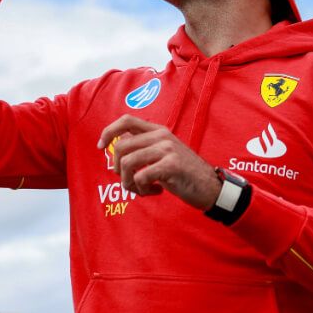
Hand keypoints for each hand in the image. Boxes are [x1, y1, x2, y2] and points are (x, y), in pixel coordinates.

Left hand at [97, 115, 220, 210]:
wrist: (210, 187)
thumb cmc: (183, 174)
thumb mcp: (162, 155)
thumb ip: (142, 150)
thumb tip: (113, 155)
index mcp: (158, 131)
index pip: (126, 120)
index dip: (108, 132)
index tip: (101, 148)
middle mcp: (161, 136)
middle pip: (121, 147)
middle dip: (118, 169)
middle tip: (130, 181)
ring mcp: (167, 149)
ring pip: (127, 164)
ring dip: (129, 183)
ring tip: (142, 190)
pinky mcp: (171, 165)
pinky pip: (141, 177)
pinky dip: (142, 190)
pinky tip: (155, 192)